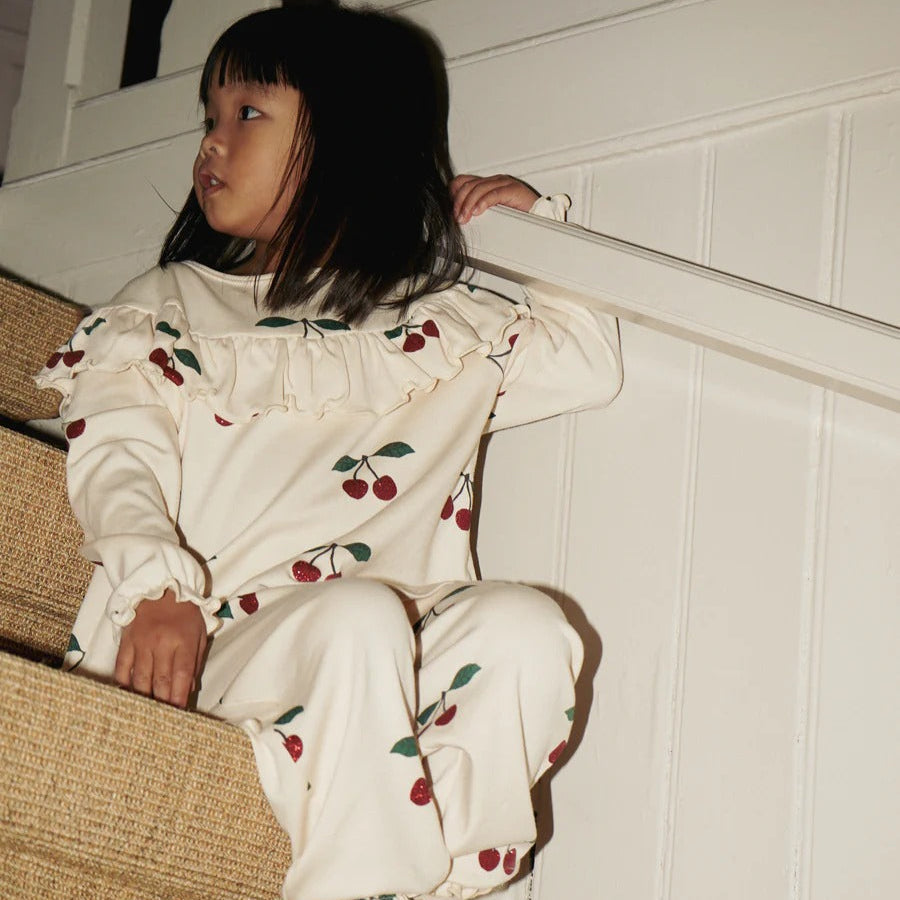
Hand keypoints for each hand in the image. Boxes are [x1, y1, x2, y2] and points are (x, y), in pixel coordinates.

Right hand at [114, 588, 206, 707]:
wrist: (161, 586)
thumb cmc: (185, 612)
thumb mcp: (200, 632)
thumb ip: (196, 661)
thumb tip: (188, 689)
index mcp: (184, 642)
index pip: (181, 676)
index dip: (179, 698)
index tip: (179, 715)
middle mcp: (162, 644)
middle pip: (161, 681)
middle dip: (162, 704)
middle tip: (162, 722)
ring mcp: (141, 644)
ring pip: (140, 679)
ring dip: (143, 699)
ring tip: (144, 716)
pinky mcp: (126, 642)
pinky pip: (121, 668)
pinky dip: (123, 685)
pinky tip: (125, 698)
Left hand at [450, 174, 539, 223]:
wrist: (539, 215)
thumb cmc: (518, 215)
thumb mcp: (492, 212)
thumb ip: (478, 209)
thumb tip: (460, 216)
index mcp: (488, 183)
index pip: (463, 181)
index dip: (454, 194)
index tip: (452, 210)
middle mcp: (495, 180)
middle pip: (468, 185)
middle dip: (459, 202)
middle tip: (457, 217)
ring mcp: (504, 183)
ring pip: (478, 189)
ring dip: (468, 204)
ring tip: (465, 217)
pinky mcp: (513, 190)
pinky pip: (493, 194)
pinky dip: (482, 202)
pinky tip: (477, 211)